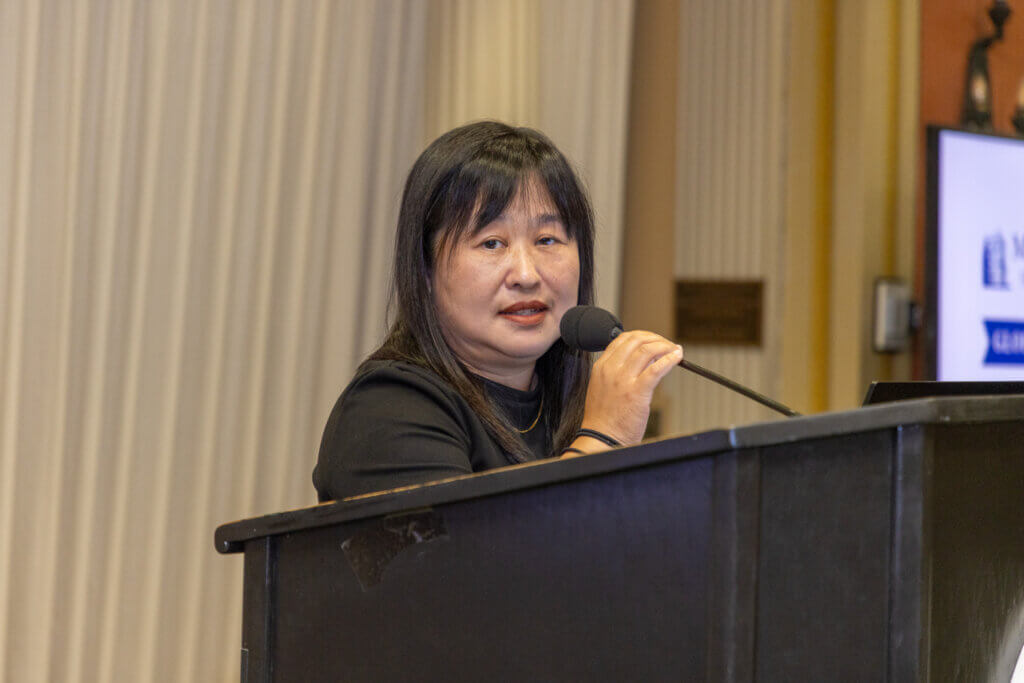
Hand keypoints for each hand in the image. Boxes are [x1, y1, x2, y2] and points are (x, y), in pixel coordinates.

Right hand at [579, 330, 682, 445]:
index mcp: (601, 367)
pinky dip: (670, 359)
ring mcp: (623, 380)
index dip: (642, 336)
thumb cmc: (604, 419)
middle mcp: (611, 369)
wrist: (600, 438)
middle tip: (667, 344)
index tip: (654, 341)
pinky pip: (657, 369)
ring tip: (675, 350)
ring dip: (665, 346)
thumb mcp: (604, 388)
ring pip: (647, 350)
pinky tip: (678, 358)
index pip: (622, 339)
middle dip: (655, 338)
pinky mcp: (637, 392)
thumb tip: (646, 360)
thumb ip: (619, 372)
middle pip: (636, 340)